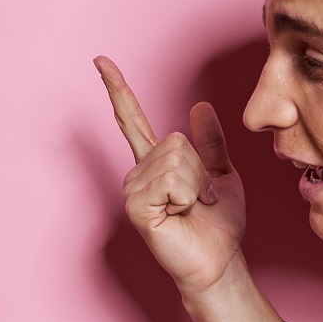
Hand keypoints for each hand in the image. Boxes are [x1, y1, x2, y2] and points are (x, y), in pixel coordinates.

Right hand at [94, 56, 247, 296]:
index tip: (101, 61)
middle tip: (199, 199)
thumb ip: (210, 143)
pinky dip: (187, 197)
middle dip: (198, 170)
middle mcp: (138, 174)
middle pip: (174, 141)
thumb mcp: (221, 175)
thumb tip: (200, 106)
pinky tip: (180, 214)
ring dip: (195, 186)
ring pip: (174, 159)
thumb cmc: (218, 225)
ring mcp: (133, 190)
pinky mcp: (137, 208)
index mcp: (155, 164)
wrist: (219, 260)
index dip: (117, 88)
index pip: (132, 119)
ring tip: (191, 208)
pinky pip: (170, 181)